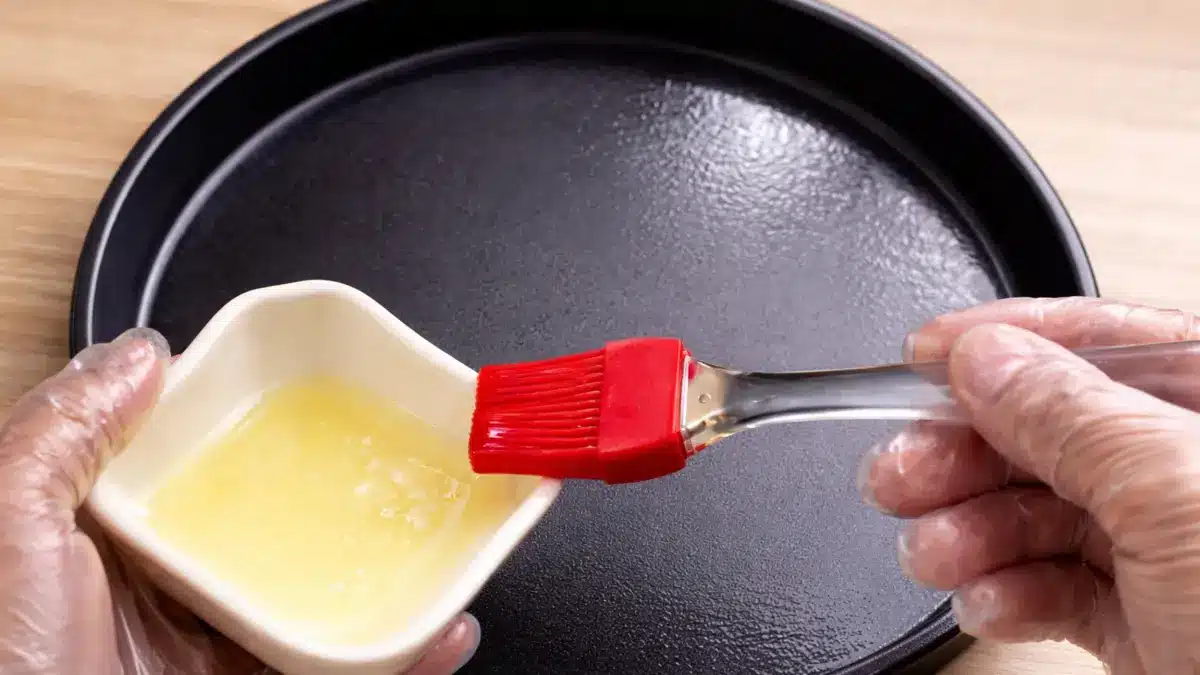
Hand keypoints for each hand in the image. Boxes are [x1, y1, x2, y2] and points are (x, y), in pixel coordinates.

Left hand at [0, 328, 478, 674]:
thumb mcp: (7, 521)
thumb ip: (64, 430)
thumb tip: (142, 355)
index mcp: (102, 534)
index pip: (186, 457)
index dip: (243, 422)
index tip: (309, 393)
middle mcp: (156, 588)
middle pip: (265, 529)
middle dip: (335, 502)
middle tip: (397, 473)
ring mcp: (204, 648)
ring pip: (311, 604)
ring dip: (386, 581)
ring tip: (444, 550)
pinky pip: (333, 673)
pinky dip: (399, 662)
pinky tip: (438, 638)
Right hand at [858, 297, 1199, 673]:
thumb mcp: (1180, 497)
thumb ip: (1074, 416)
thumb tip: (990, 359)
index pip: (1111, 339)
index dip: (1011, 339)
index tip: (926, 355)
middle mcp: (1199, 472)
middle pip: (1057, 431)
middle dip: (967, 453)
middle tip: (900, 470)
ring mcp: (1178, 552)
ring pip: (1044, 514)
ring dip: (971, 531)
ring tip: (931, 551)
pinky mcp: (1153, 625)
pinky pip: (1056, 587)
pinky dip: (1005, 593)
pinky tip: (984, 599)